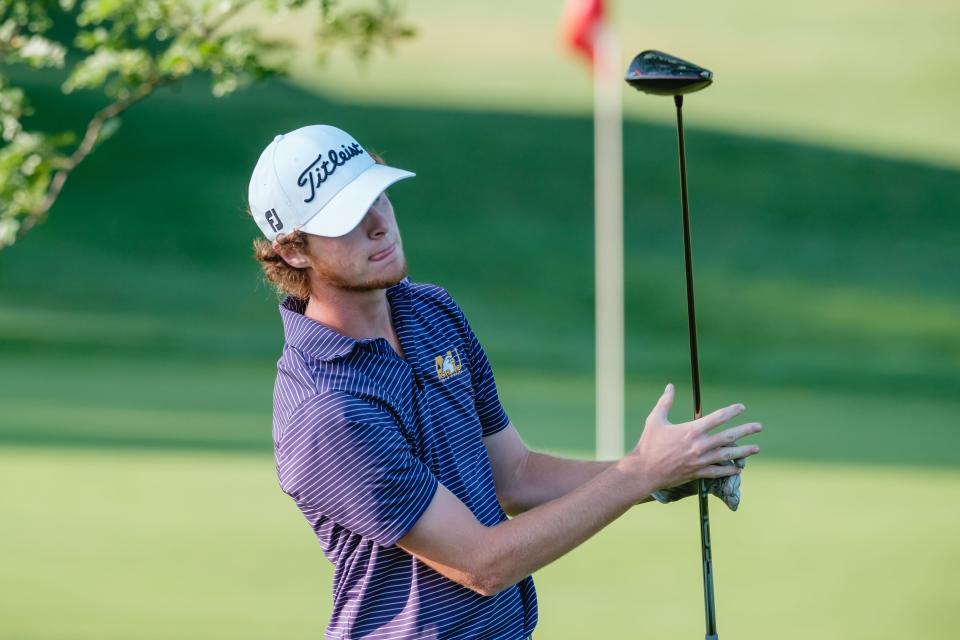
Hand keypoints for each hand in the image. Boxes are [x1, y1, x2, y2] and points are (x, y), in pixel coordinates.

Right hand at [619, 383, 761, 498]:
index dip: (731, 411)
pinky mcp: (697, 473)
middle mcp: (699, 445)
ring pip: (728, 455)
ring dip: (744, 451)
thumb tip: (670, 386)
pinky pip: (718, 472)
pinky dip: (729, 470)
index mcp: (691, 430)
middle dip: (746, 430)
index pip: (717, 418)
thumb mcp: (655, 419)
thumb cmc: (648, 443)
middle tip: (759, 426)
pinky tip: (738, 469)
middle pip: (728, 436)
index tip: (742, 407)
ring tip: (757, 448)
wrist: (644, 470)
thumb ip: (665, 402)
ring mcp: (700, 460)